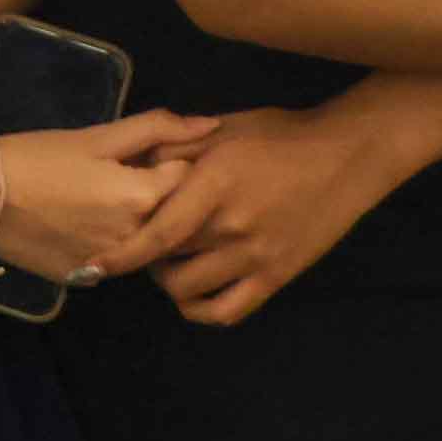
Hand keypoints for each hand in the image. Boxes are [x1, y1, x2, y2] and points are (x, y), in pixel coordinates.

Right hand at [0, 108, 219, 282]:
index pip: (188, 179)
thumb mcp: (96, 136)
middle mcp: (136, 240)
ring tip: (97, 199)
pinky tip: (78, 222)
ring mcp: (111, 266)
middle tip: (118, 176)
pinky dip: (107, 242)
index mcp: (143, 199)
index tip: (144, 155)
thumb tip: (211, 125)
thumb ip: (157, 128)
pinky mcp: (85, 280)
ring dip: (135, 223)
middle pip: (170, 216)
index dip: (169, 163)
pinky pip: (114, 260)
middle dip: (156, 196)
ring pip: (144, 242)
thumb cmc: (35, 157)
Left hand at [124, 106, 400, 323]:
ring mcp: (257, 257)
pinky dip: (203, 310)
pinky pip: (229, 311)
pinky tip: (196, 294)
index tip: (95, 263)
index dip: (124, 254)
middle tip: (141, 245)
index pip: (158, 234)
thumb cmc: (280, 136)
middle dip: (143, 258)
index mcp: (215, 186)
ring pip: (191, 292)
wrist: (346, 157)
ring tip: (171, 264)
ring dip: (170, 283)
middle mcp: (233, 227)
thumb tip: (133, 166)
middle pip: (167, 262)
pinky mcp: (277, 277)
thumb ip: (176, 147)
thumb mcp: (224, 129)